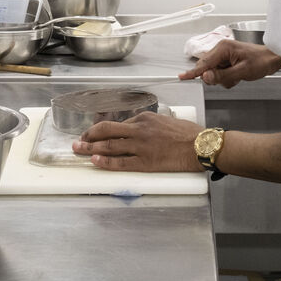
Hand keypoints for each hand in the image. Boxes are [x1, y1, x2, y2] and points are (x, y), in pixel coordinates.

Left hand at [72, 112, 204, 172]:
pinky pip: (120, 162)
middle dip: (89, 136)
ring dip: (90, 148)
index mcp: (145, 118)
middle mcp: (139, 129)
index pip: (118, 123)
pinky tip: (94, 162)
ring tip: (78, 151)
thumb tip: (141, 131)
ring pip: (109, 146)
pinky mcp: (145, 162)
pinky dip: (105, 162)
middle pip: (106, 131)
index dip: (103, 130)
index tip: (94, 134)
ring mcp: (140, 146)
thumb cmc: (190, 134)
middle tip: (78, 141)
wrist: (202, 146)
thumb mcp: (167, 121)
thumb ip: (151, 125)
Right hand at [179, 39, 280, 87]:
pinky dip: (226, 77)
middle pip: (206, 68)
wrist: (272, 59)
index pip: (204, 63)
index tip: (182, 77)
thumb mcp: (242, 72)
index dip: (193, 72)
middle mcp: (220, 49)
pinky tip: (237, 75)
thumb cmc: (261, 61)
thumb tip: (205, 77)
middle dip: (216, 77)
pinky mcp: (226, 60)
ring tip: (237, 75)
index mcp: (223, 48)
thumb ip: (222, 75)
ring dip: (223, 78)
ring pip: (213, 72)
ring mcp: (223, 55)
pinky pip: (219, 72)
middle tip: (231, 78)